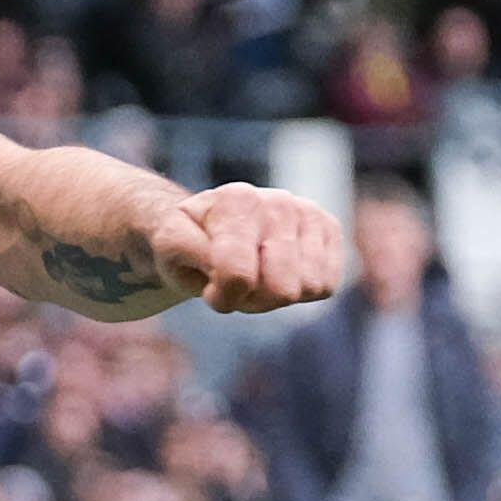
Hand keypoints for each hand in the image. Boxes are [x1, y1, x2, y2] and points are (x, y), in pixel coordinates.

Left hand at [147, 183, 344, 314]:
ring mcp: (307, 212)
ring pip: (308, 288)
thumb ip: (185, 251)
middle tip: (236, 283)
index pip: (238, 276)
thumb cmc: (191, 242)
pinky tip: (282, 271)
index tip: (209, 288)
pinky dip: (302, 291)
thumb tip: (226, 269)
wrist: (214, 223)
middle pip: (281, 290)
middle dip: (254, 299)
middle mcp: (277, 201)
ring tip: (258, 274)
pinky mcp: (329, 227)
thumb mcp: (171, 246)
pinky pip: (328, 285)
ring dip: (277, 296)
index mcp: (235, 202)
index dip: (221, 298)